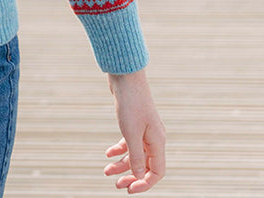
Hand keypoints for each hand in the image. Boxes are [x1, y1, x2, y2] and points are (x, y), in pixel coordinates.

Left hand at [105, 70, 165, 192]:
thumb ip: (136, 156)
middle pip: (145, 165)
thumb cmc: (130, 103)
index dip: (145, 183)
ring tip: (106, 170)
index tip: (129, 189)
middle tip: (116, 185)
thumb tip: (140, 176)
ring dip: (122, 164)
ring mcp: (144, 130)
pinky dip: (119, 149)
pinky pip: (128, 142)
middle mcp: (153, 138)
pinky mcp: (134, 122)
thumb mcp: (131, 133)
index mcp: (158, 142)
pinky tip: (108, 153)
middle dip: (131, 177)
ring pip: (135, 154)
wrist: (125, 76)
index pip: (157, 172)